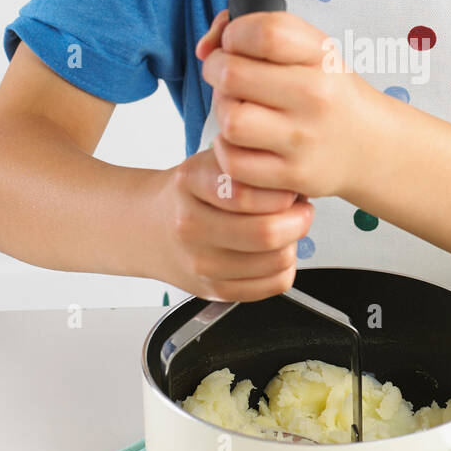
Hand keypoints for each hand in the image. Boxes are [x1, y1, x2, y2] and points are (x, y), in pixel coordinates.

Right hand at [150, 146, 313, 300]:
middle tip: (300, 210)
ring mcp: (200, 262)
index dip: (283, 191)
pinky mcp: (213, 290)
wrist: (150, 227)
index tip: (290, 189)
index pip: (247, 193)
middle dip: (298, 220)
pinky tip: (274, 252)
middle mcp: (191, 226)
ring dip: (294, 244)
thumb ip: (251, 164)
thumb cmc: (191, 193)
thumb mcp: (213, 160)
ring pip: (275, 261)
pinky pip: (272, 285)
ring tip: (286, 230)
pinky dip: (285, 268)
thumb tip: (295, 181)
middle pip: (266, 233)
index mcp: (191, 183)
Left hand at [196, 8, 374, 197]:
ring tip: (238, 109)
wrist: (370, 145)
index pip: (264, 32)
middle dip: (216, 71)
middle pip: (233, 75)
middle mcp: (316, 97)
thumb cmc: (328, 93)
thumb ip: (256, 30)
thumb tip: (205, 47)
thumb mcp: (310, 50)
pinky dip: (227, 150)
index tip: (235, 43)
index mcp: (321, 58)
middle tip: (227, 78)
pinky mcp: (294, 175)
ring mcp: (305, 139)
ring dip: (222, 112)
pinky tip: (243, 142)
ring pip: (230, 120)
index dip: (235, 34)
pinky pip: (233, 162)